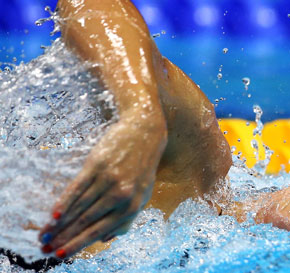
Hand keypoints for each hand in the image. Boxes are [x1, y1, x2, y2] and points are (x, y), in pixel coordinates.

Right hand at [38, 112, 165, 257]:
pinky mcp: (97, 165)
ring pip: (79, 208)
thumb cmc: (141, 169)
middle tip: (44, 249)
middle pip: (86, 222)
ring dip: (59, 225)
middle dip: (63, 238)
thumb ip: (127, 219)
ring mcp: (109, 180)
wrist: (144, 134)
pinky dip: (64, 203)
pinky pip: (77, 188)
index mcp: (132, 207)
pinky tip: (53, 216)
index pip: (99, 231)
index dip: (78, 245)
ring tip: (43, 236)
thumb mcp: (142, 196)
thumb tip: (106, 240)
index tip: (60, 255)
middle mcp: (121, 196)